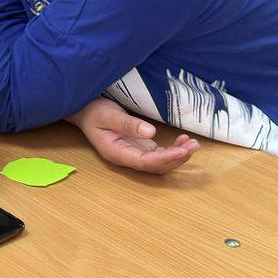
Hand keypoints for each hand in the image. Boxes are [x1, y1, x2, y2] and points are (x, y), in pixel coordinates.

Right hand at [70, 99, 198, 174]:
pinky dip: (172, 150)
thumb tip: (151, 132)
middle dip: (176, 159)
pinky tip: (183, 142)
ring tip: (193, 144)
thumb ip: (128, 124)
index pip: (145, 162)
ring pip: (159, 163)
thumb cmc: (94, 112)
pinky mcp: (140, 147)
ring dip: (177, 156)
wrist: (85, 111)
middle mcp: (127, 158)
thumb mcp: (109, 114)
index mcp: (117, 153)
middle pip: (155, 167)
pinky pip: (159, 155)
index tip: (182, 150)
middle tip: (193, 146)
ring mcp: (134, 154)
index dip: (165, 158)